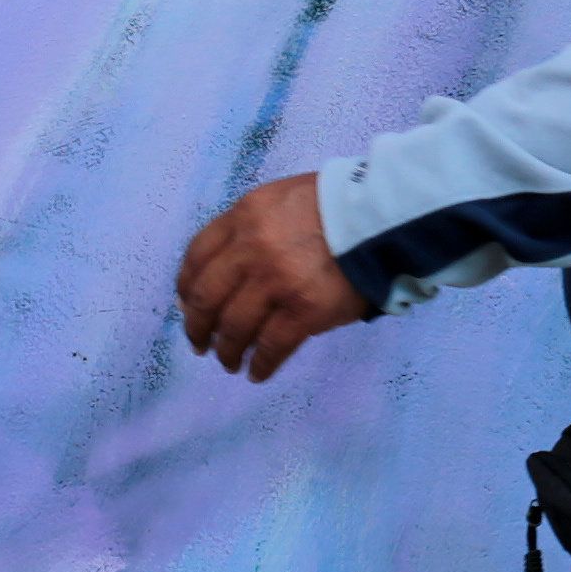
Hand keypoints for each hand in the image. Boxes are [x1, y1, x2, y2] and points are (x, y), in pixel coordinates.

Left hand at [175, 172, 368, 381]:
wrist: (383, 216)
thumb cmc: (338, 204)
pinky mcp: (303, 311)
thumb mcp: (283, 198)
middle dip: (197, 327)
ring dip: (227, 351)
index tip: (187, 305)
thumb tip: (230, 267)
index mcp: (245, 216)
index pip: (197, 255)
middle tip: (200, 344)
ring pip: (234, 328)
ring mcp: (276, 282)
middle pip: (207, 297)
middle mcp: (252, 249)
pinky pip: (271, 347)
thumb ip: (253, 225)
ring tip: (230, 362)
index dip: (186, 286)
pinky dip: (260, 365)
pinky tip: (257, 373)